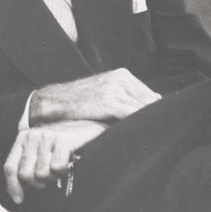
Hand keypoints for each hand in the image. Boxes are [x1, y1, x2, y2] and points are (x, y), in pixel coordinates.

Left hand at [4, 120, 106, 203]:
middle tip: (50, 179)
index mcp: (23, 139)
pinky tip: (68, 165)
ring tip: (60, 170)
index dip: (13, 186)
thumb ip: (27, 165)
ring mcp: (48, 137)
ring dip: (53, 178)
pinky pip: (57, 167)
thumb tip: (15, 194)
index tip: (19, 200)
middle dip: (38, 183)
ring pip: (42, 174)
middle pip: (26, 174)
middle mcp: (33, 136)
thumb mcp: (39, 149)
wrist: (86, 122)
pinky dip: (63, 172)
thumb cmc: (61, 142)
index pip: (10, 167)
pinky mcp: (64, 140)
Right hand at [29, 68, 159, 124]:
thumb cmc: (80, 101)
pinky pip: (133, 114)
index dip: (154, 112)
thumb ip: (127, 96)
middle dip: (152, 117)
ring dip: (146, 122)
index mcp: (122, 75)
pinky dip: (138, 124)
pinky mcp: (109, 103)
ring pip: (143, 109)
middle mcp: (121, 79)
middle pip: (150, 102)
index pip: (150, 96)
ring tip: (148, 136)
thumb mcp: (104, 91)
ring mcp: (115, 90)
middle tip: (154, 133)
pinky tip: (139, 135)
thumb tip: (155, 103)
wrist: (54, 102)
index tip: (156, 125)